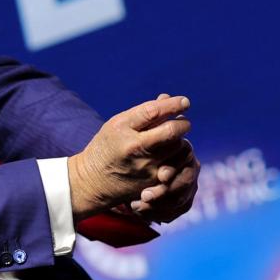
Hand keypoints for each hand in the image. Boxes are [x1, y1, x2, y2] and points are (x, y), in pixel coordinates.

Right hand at [68, 94, 190, 221]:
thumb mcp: (118, 124)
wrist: (94, 181)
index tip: (184, 102)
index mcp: (122, 129)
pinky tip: (174, 153)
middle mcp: (135, 147)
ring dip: (181, 140)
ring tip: (175, 138)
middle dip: (182, 123)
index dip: (172, 105)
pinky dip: (179, 156)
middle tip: (183, 121)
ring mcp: (146, 166)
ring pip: (178, 148)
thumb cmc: (108, 146)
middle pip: (171, 131)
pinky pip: (177, 165)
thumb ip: (143, 112)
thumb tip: (168, 98)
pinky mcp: (153, 181)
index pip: (153, 112)